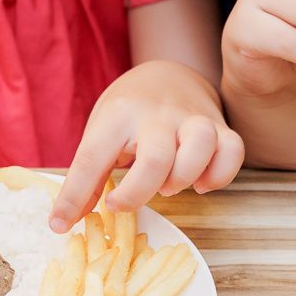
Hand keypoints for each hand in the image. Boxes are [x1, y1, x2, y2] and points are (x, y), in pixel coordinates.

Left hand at [49, 61, 243, 231]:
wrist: (168, 72)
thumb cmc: (128, 112)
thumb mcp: (100, 132)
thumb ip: (88, 175)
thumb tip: (67, 220)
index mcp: (119, 114)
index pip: (93, 158)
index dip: (75, 196)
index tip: (62, 223)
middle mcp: (158, 114)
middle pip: (156, 159)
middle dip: (138, 192)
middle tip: (123, 201)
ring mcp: (193, 118)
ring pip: (200, 147)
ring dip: (182, 178)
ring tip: (167, 186)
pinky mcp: (220, 126)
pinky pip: (232, 152)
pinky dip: (219, 175)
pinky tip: (200, 183)